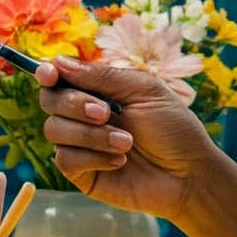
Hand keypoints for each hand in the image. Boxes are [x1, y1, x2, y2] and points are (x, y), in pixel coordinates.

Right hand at [35, 56, 220, 222]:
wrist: (188, 174)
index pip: (59, 79)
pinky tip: (120, 161)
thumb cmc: (173, 129)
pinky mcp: (82, 173)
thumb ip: (102, 76)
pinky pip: (65, 159)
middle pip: (50, 101)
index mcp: (99, 92)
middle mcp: (84, 117)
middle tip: (106, 112)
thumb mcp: (144, 91)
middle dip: (74, 104)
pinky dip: (93, 157)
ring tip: (127, 143)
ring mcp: (81, 146)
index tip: (50, 74)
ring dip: (91, 134)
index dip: (48, 74)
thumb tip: (58, 62)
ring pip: (54, 130)